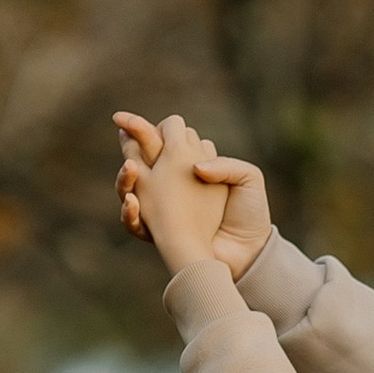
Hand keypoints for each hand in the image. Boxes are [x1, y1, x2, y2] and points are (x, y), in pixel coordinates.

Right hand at [113, 110, 271, 278]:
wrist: (249, 251)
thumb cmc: (249, 213)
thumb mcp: (248, 179)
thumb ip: (225, 165)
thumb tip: (196, 168)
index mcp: (192, 162)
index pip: (163, 139)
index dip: (149, 131)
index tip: (129, 122)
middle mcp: (173, 181)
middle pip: (138, 162)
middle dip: (130, 151)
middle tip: (134, 150)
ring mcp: (163, 206)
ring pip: (128, 189)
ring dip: (124, 180)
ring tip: (130, 171)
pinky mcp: (159, 230)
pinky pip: (133, 221)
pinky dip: (129, 213)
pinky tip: (132, 202)